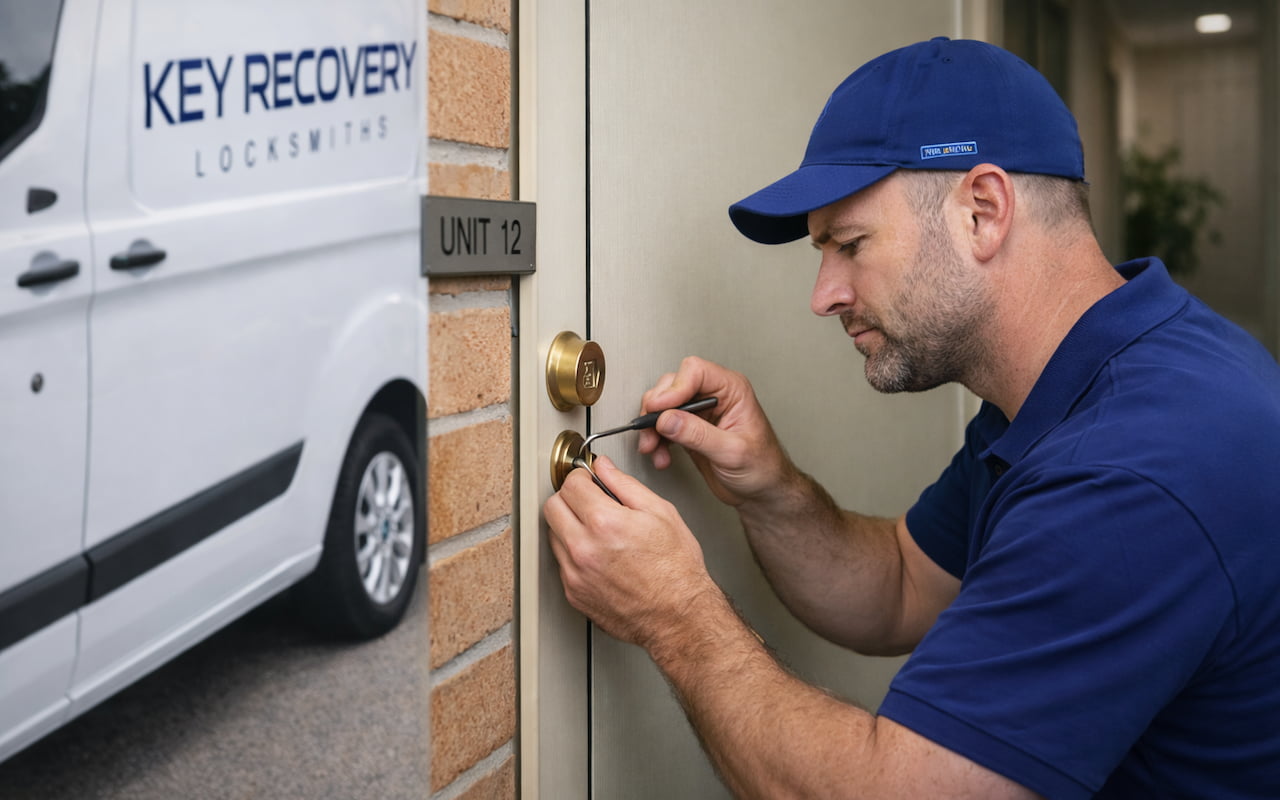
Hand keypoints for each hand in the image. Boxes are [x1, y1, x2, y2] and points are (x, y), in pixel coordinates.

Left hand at [543, 456, 715, 647]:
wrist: (679, 616)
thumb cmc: (677, 569)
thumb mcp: (660, 513)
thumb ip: (625, 484)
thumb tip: (604, 467)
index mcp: (605, 523)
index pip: (570, 485)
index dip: (581, 477)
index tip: (589, 480)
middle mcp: (583, 549)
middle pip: (552, 507)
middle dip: (569, 498)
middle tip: (589, 501)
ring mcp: (575, 574)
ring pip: (553, 535)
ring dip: (569, 526)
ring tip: (598, 531)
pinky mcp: (573, 594)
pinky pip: (561, 563)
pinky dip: (574, 554)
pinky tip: (599, 555)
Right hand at [638, 356, 794, 506]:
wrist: (763, 492)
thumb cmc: (762, 468)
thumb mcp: (732, 453)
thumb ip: (698, 434)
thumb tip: (667, 419)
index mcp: (732, 390)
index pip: (695, 372)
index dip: (674, 388)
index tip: (659, 408)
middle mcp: (715, 395)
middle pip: (673, 385)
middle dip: (657, 408)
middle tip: (651, 429)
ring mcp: (700, 412)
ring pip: (663, 405)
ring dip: (652, 426)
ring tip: (653, 447)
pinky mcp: (689, 429)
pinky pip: (663, 425)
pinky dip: (656, 439)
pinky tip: (660, 455)